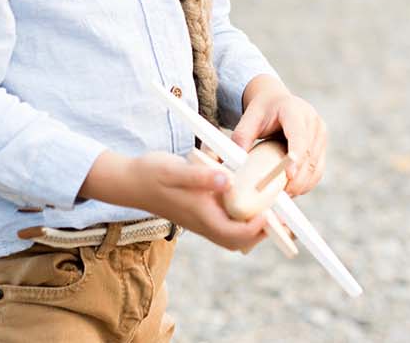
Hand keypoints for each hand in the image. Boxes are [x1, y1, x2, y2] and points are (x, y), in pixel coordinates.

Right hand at [129, 152, 269, 253]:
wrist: (129, 180)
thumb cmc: (151, 174)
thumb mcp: (174, 169)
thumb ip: (200, 175)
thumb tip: (226, 179)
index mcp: (201, 216)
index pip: (237, 234)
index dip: (258, 227)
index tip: (271, 211)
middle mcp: (203, 223)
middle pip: (240, 240)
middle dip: (263, 232)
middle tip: (281, 217)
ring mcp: (201, 220)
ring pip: (234, 235)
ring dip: (254, 227)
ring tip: (269, 210)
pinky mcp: (199, 214)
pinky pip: (227, 224)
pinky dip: (242, 218)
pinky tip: (247, 199)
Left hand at [230, 86, 327, 197]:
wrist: (278, 101)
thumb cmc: (263, 110)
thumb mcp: (250, 117)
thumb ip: (242, 135)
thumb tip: (234, 160)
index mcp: (295, 111)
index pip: (299, 136)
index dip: (296, 156)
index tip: (289, 175)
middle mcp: (313, 122)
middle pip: (309, 155)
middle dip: (298, 177)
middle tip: (282, 193)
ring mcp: (321, 135)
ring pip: (316, 165)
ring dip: (303, 183)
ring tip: (285, 195)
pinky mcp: (322, 147)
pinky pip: (318, 169)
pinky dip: (307, 182)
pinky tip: (293, 190)